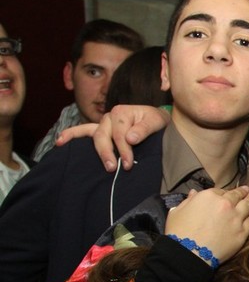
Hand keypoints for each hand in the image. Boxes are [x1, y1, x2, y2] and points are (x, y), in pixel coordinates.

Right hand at [56, 105, 170, 171]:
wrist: (155, 120)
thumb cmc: (154, 121)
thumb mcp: (155, 122)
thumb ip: (144, 129)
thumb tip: (129, 138)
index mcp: (121, 113)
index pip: (120, 134)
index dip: (124, 150)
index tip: (129, 164)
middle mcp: (109, 117)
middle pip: (103, 136)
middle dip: (108, 153)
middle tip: (114, 168)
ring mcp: (102, 124)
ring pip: (93, 136)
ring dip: (96, 151)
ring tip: (102, 165)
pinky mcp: (99, 131)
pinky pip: (82, 131)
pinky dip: (70, 135)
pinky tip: (60, 142)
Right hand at [165, 186, 248, 264]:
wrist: (189, 253)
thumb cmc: (179, 233)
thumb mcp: (177, 212)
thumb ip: (188, 201)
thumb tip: (193, 193)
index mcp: (208, 196)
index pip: (220, 191)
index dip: (224, 192)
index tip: (228, 193)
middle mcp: (225, 204)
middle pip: (236, 196)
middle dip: (242, 192)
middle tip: (248, 190)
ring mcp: (235, 218)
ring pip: (247, 205)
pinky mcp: (242, 232)